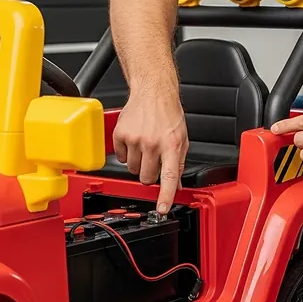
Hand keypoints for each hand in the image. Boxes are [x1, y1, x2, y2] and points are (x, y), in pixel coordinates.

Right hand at [112, 90, 187, 213]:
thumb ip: (179, 164)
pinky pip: (120, 158)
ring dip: (138, 163)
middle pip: (146, 178)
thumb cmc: (169, 114)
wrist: (153, 92)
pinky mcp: (120, 134)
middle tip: (154, 161)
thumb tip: (176, 186)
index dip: (165, 196)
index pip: (168, 177)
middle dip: (150, 175)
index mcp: (172, 145)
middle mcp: (153, 143)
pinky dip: (126, 153)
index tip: (162, 209)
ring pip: (132, 170)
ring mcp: (135, 139)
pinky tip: (134, 141)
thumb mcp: (182, 139)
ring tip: (145, 147)